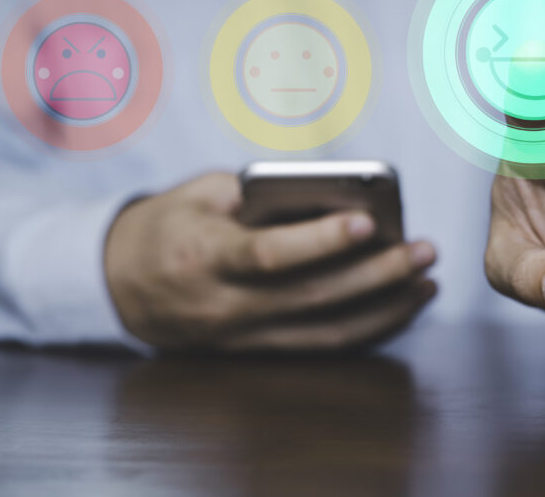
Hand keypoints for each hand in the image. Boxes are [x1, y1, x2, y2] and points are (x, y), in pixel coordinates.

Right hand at [104, 173, 437, 352]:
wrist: (119, 285)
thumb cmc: (166, 226)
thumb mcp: (198, 193)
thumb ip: (258, 194)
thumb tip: (330, 195)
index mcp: (203, 257)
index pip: (267, 255)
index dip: (319, 241)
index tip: (368, 220)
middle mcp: (225, 306)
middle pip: (312, 297)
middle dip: (376, 275)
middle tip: (423, 249)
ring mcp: (241, 336)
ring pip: (324, 332)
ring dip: (383, 309)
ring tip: (425, 280)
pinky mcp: (255, 351)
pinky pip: (319, 349)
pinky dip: (365, 331)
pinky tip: (399, 307)